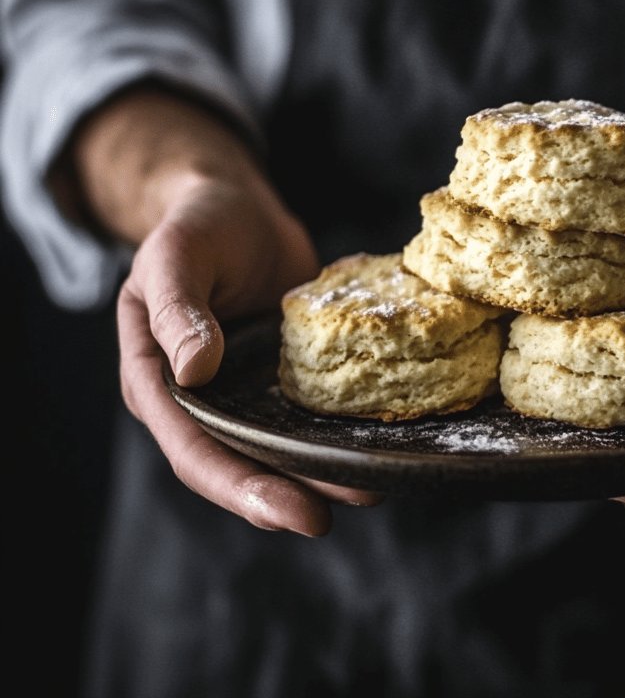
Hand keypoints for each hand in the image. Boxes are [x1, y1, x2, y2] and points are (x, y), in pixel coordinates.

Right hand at [71, 88, 383, 535]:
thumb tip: (194, 371)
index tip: (296, 511)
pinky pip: (306, 412)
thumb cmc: (195, 225)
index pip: (195, 451)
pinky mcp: (281, 375)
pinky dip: (334, 430)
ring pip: (278, 446)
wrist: (235, 206)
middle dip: (286, 495)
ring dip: (319, 471)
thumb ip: (178, 311)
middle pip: (240, 463)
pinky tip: (373, 440)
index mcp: (157, 382)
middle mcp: (201, 399)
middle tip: (342, 511)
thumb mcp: (176, 258)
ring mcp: (244, 390)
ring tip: (370, 486)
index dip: (242, 488)